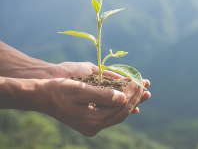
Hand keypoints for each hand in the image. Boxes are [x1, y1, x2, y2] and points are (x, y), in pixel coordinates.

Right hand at [35, 77, 149, 136]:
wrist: (42, 97)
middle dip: (136, 97)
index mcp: (92, 119)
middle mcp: (94, 126)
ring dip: (132, 102)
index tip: (139, 80)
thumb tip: (123, 98)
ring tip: (145, 93)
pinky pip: (112, 117)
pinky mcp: (91, 123)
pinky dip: (123, 109)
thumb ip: (102, 95)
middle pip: (122, 112)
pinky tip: (132, 106)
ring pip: (119, 115)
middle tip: (146, 85)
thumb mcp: (80, 90)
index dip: (132, 93)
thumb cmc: (59, 90)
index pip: (121, 106)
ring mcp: (92, 126)